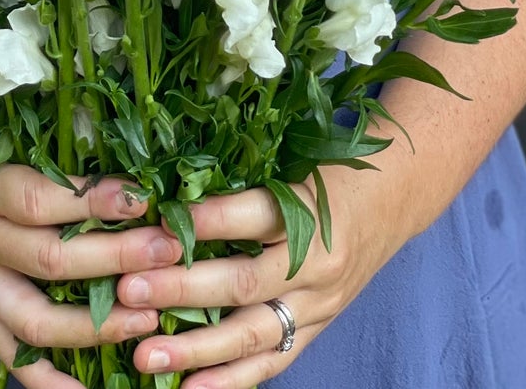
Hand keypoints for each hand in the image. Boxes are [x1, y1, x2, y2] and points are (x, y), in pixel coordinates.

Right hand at [0, 92, 185, 388]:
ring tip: (152, 316)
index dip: (92, 202)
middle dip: (116, 259)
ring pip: (35, 320)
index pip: (39, 200)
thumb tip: (112, 113)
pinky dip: (48, 380)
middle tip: (170, 250)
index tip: (143, 194)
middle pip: (50, 262)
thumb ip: (35, 118)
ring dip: (96, 326)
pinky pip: (9, 353)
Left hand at [113, 170, 397, 388]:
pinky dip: (229, 381)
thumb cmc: (332, 168)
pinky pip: (271, 362)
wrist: (396, 194)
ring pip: (252, 334)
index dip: (201, 221)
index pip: (250, 215)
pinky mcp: (317, 328)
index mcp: (309, 209)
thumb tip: (167, 194)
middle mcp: (315, 263)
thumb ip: (240, 180)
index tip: (153, 224)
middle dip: (181, 291)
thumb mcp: (293, 159)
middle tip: (129, 291)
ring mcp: (318, 303)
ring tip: (146, 356)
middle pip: (243, 283)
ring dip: (195, 349)